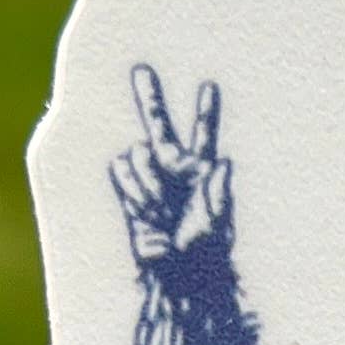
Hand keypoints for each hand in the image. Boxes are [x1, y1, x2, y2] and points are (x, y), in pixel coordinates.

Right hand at [108, 63, 232, 262]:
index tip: (209, 86)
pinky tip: (144, 209)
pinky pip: (120, 168)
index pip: (204, 136)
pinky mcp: (128, 191)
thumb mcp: (218, 223)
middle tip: (141, 69)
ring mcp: (150, 179)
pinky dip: (132, 187)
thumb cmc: (204, 253)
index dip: (206, 112)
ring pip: (137, 152)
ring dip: (147, 180)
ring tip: (160, 210)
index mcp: (201, 173)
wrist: (177, 275)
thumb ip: (220, 192)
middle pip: (159, 125)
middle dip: (149, 97)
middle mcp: (174, 170)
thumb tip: (224, 160)